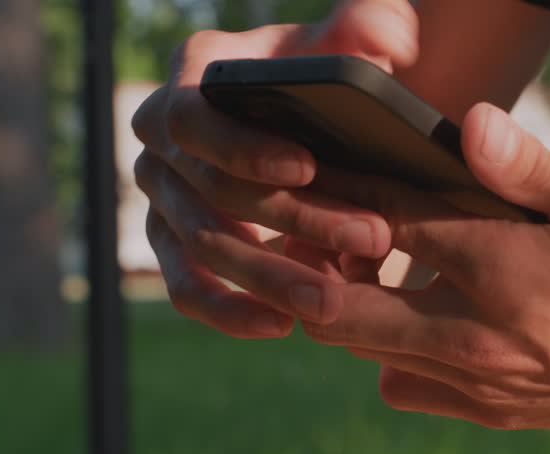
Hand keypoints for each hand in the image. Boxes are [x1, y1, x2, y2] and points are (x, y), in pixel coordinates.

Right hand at [131, 0, 418, 337]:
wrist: (316, 121)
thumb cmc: (329, 74)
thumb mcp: (352, 37)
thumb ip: (371, 23)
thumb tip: (386, 40)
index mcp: (193, 76)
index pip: (196, 115)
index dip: (244, 145)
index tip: (307, 166)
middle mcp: (163, 137)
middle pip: (214, 190)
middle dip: (296, 218)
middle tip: (372, 238)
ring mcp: (165, 196)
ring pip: (205, 246)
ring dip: (270, 278)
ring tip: (333, 305)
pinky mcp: (176, 247)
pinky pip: (187, 288)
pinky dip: (229, 311)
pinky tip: (281, 327)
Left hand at [303, 103, 549, 446]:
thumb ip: (535, 169)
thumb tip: (468, 124)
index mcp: (502, 270)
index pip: (384, 223)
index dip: (339, 192)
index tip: (307, 169)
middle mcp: (478, 338)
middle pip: (341, 308)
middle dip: (305, 266)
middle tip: (302, 228)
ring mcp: (485, 386)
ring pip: (367, 353)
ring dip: (347, 311)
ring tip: (358, 270)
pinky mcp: (501, 415)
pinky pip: (413, 390)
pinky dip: (394, 356)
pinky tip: (422, 321)